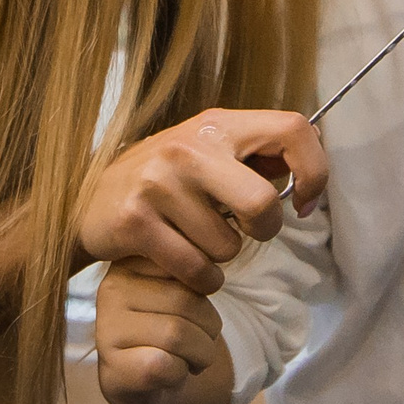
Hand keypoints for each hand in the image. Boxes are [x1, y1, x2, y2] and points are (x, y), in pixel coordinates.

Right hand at [75, 108, 326, 291]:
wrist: (88, 201)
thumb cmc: (165, 179)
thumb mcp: (210, 152)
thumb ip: (258, 156)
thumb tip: (314, 155)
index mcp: (218, 124)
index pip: (293, 130)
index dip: (315, 170)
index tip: (303, 203)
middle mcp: (189, 147)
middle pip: (262, 203)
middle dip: (265, 231)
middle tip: (248, 232)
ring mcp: (159, 183)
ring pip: (228, 246)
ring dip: (222, 256)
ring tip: (198, 241)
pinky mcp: (136, 222)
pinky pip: (196, 269)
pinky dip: (201, 279)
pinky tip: (185, 264)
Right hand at [96, 260, 231, 403]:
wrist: (148, 378)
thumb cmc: (172, 327)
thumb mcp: (182, 286)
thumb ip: (193, 269)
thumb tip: (211, 265)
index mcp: (133, 259)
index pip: (190, 264)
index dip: (208, 291)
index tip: (196, 305)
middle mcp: (112, 287)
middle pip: (187, 301)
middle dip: (210, 328)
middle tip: (200, 341)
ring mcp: (107, 327)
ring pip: (178, 335)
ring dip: (201, 354)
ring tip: (191, 357)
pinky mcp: (112, 365)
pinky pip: (163, 366)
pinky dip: (180, 374)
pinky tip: (171, 373)